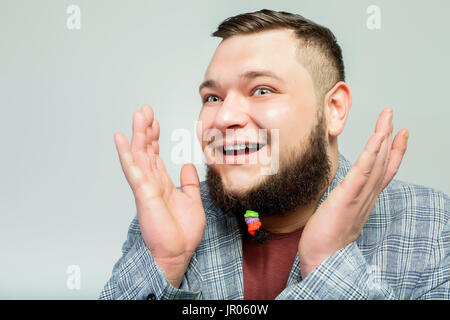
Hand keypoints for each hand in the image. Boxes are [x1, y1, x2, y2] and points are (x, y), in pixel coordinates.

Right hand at [114, 105, 205, 287]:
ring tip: (138, 115)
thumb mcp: (193, 200)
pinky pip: (133, 169)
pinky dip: (126, 153)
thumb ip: (190, 182)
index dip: (154, 137)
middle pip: (146, 150)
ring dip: (138, 134)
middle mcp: (151, 182)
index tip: (155, 120)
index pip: (155, 155)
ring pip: (139, 154)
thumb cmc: (183, 232)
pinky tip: (122, 138)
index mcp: (162, 184)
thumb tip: (188, 166)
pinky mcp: (143, 192)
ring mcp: (145, 186)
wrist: (179, 252)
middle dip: (145, 129)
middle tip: (145, 110)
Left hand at [298, 108, 407, 277]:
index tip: (397, 134)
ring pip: (377, 162)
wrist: (322, 257)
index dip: (392, 152)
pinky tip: (378, 138)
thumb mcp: (338, 212)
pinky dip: (372, 153)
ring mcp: (359, 197)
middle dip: (389, 136)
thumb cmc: (325, 237)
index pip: (383, 171)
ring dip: (383, 137)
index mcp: (365, 198)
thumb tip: (339, 189)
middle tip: (391, 114)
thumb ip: (343, 199)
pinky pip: (363, 172)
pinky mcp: (347, 198)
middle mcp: (367, 196)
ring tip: (388, 117)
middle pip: (383, 161)